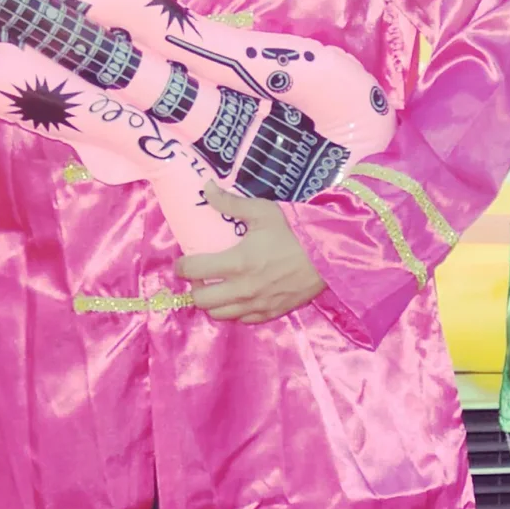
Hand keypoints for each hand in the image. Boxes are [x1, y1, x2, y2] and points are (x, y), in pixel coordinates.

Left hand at [176, 185, 325, 323]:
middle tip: (200, 276)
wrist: (327, 256)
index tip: (183, 261)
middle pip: (201, 300)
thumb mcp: (263, 211)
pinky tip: (237, 298)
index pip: (193, 270)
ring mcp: (256, 305)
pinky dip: (233, 312)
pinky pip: (241, 321)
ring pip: (218, 315)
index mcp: (237, 262)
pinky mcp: (270, 314)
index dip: (181, 266)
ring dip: (212, 302)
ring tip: (216, 288)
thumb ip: (230, 202)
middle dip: (194, 288)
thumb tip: (206, 187)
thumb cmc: (294, 232)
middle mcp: (242, 289)